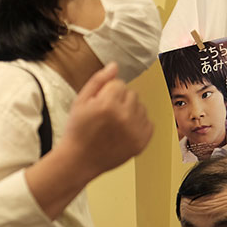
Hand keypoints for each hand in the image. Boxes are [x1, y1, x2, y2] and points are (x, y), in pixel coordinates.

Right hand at [62, 62, 152, 180]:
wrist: (79, 161)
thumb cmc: (77, 131)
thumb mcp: (79, 102)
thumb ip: (98, 81)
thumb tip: (114, 65)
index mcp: (107, 104)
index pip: (119, 83)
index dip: (106, 92)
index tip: (98, 105)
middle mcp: (124, 117)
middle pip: (132, 93)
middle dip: (119, 100)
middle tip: (105, 116)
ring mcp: (135, 131)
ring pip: (141, 107)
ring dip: (130, 112)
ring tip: (113, 124)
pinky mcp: (142, 142)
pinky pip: (149, 122)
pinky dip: (138, 125)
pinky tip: (123, 131)